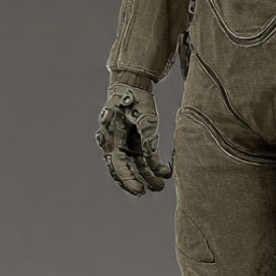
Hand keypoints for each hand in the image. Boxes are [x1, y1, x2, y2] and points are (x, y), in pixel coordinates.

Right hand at [96, 81, 171, 196]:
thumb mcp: (143, 117)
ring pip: (136, 166)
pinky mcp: (137, 141)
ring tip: (160, 186)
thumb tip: (153, 158)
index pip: (118, 165)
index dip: (128, 179)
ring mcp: (126, 144)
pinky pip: (144, 158)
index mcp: (111, 139)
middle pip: (125, 169)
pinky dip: (153, 165)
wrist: (132, 85)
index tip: (139, 189)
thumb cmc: (134, 99)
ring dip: (147, 176)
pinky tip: (164, 172)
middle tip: (150, 190)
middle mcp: (116, 145)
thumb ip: (147, 137)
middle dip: (137, 181)